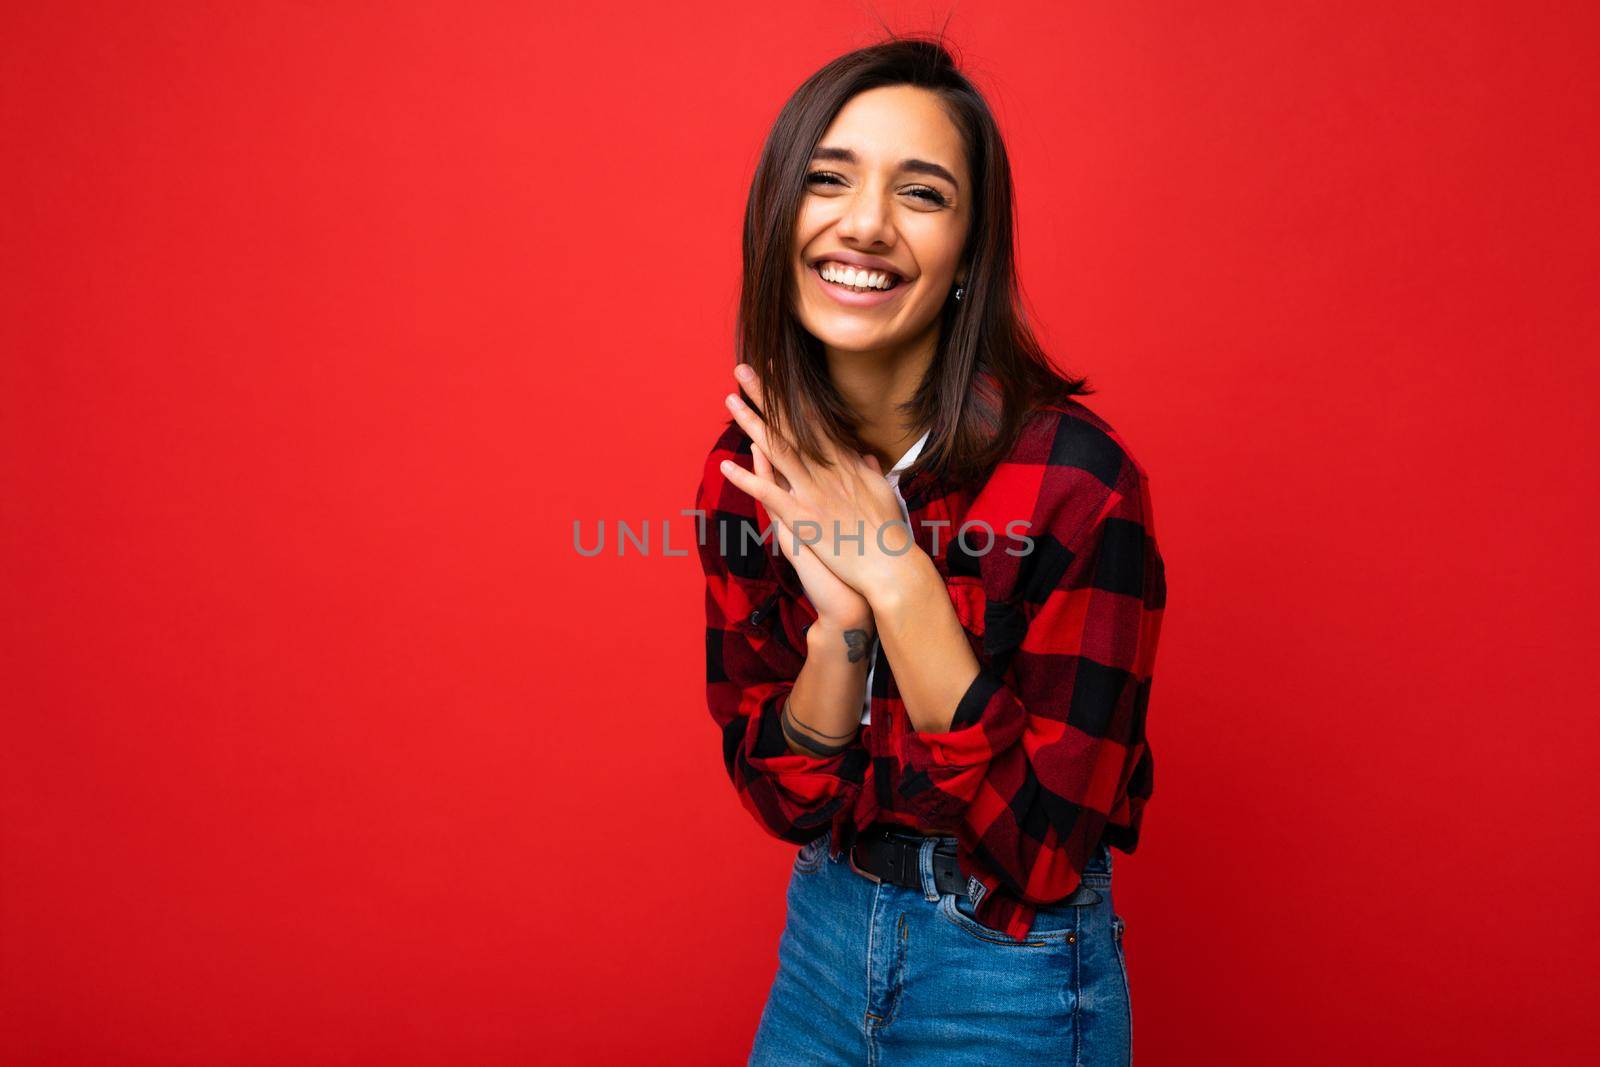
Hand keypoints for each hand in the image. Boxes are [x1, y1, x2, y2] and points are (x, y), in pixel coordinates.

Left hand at [720, 363, 922, 606]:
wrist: (891, 564)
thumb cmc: (889, 531)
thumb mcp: (882, 491)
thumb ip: (868, 470)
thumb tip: (864, 454)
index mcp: (843, 462)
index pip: (812, 418)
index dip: (791, 394)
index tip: (776, 371)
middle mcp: (826, 470)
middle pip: (790, 425)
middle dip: (766, 395)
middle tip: (742, 369)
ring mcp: (813, 492)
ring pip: (777, 450)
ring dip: (751, 423)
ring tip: (730, 400)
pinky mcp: (803, 518)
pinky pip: (769, 495)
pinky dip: (747, 480)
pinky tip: (726, 466)